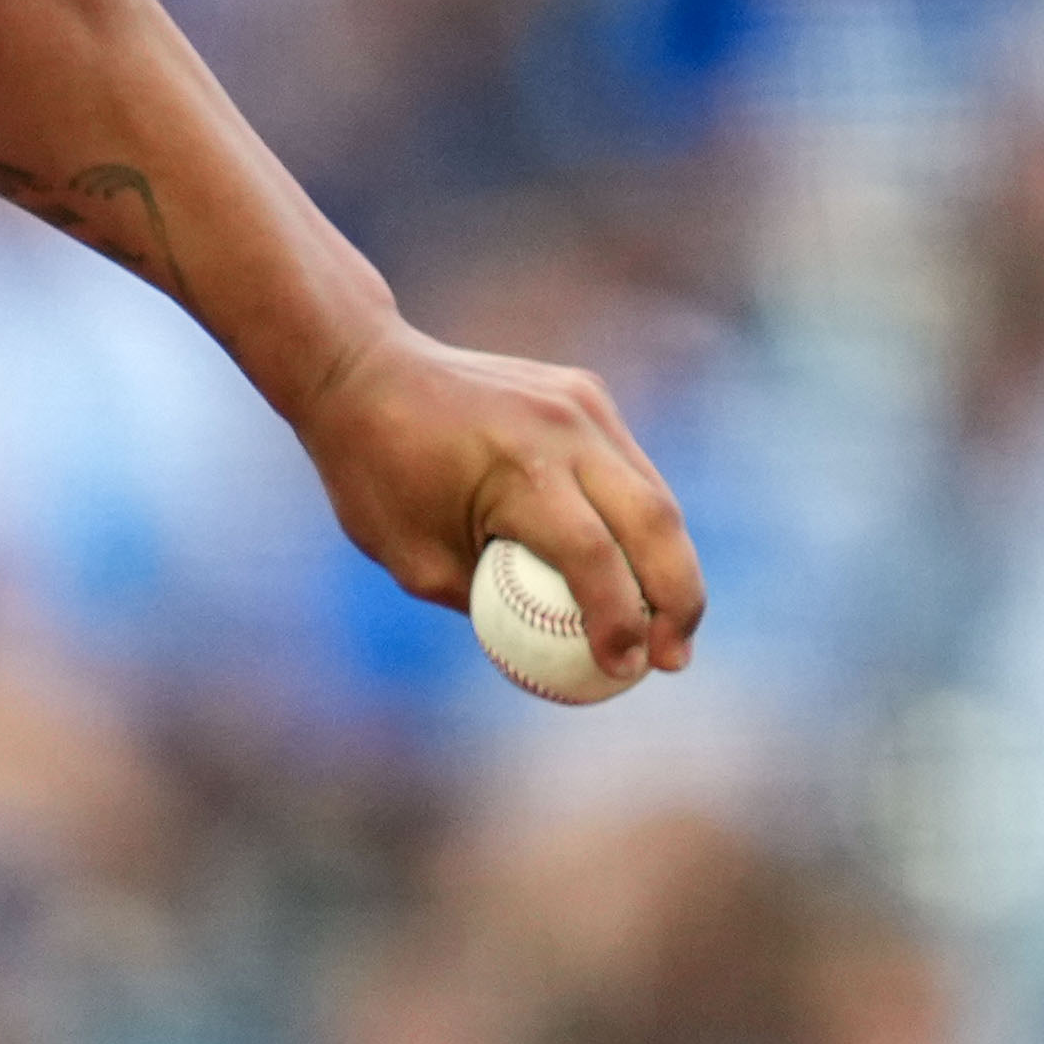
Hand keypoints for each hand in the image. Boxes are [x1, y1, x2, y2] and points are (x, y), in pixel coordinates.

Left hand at [283, 322, 704, 683]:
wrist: (364, 372)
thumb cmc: (375, 477)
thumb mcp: (415, 563)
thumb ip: (488, 603)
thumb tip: (552, 648)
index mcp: (518, 468)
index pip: (593, 554)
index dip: (620, 619)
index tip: (626, 670)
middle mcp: (565, 428)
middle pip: (654, 522)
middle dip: (679, 600)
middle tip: (674, 659)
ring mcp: (582, 403)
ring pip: (654, 494)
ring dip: (672, 565)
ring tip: (672, 629)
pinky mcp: (586, 394)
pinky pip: (628, 469)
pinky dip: (642, 524)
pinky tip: (639, 572)